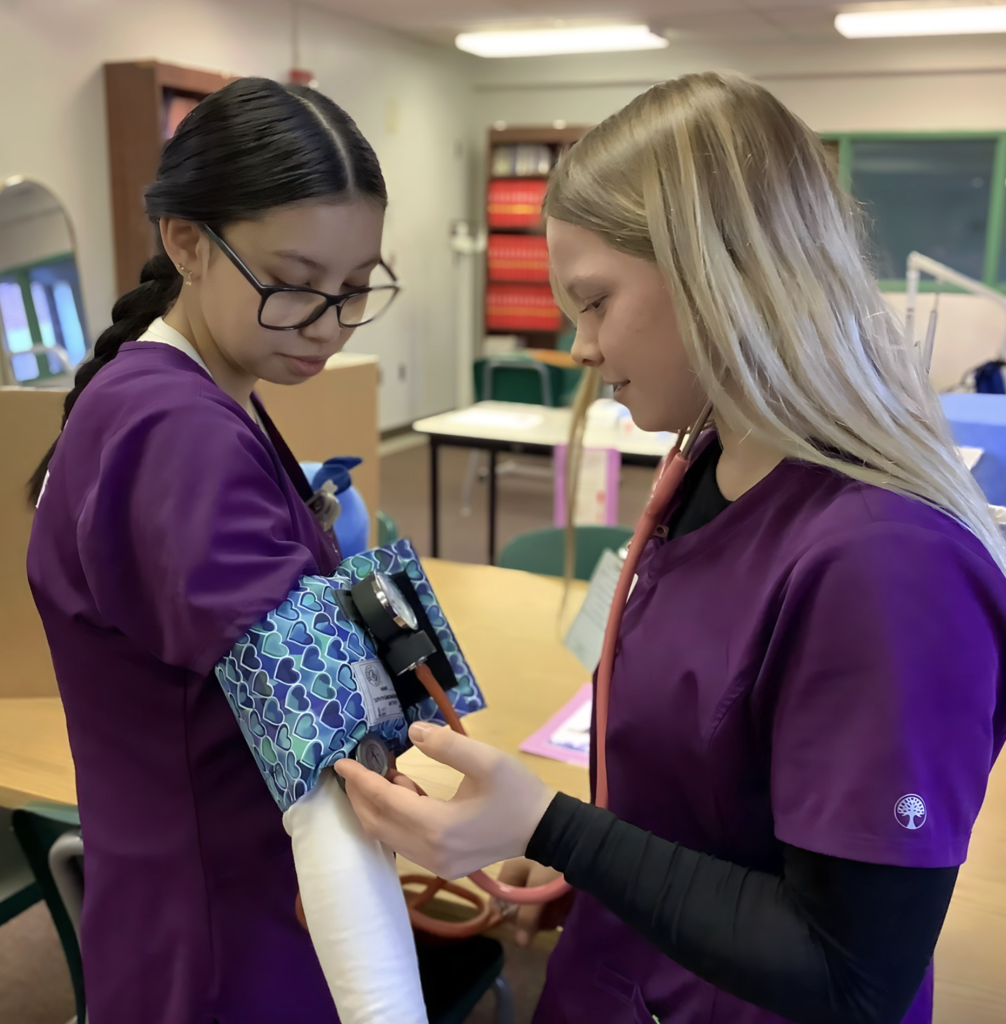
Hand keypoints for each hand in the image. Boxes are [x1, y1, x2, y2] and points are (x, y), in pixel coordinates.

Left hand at [335, 722, 555, 879]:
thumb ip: (446, 745)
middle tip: (353, 769)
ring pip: (389, 838)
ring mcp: (436, 865)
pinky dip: (395, 819)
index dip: (361, 781)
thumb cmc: (518, 793)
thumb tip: (411, 731)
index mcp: (439, 827)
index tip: (341, 763)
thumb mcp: (487, 760)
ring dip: (378, 808)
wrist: (545, 829)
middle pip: (378, 826)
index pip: (386, 802)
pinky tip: (407, 793)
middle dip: (360, 797)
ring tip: (387, 775)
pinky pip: (404, 843)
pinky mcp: (443, 867)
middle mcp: (431, 853)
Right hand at [496, 858, 570, 946]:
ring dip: (547, 911)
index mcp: (508, 872)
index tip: (530, 924)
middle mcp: (517, 872)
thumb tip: (521, 944)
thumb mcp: (539, 889)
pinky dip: (554, 902)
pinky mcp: (547, 874)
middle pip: (518, 906)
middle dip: (535, 916)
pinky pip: (545, 895)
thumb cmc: (553, 862)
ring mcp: (532, 872)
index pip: (500, 904)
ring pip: (533, 902)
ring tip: (562, 911)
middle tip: (552, 918)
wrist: (579, 839)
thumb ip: (528, 916)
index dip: (514, 918)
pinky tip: (566, 904)